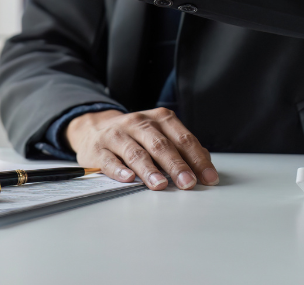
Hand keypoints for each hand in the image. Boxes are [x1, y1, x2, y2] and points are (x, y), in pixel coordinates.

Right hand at [65, 108, 219, 190]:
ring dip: (149, 170)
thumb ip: (181, 148)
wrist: (95, 128)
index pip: (182, 139)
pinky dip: (119, 170)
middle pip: (160, 145)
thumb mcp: (159, 134)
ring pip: (136, 152)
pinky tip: (128, 178)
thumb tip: (205, 164)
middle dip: (176, 165)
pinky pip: (109, 160)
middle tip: (188, 183)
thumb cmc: (135, 136)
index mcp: (159, 119)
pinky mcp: (99, 149)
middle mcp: (139, 123)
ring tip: (160, 184)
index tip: (208, 178)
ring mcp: (117, 135)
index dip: (197, 159)